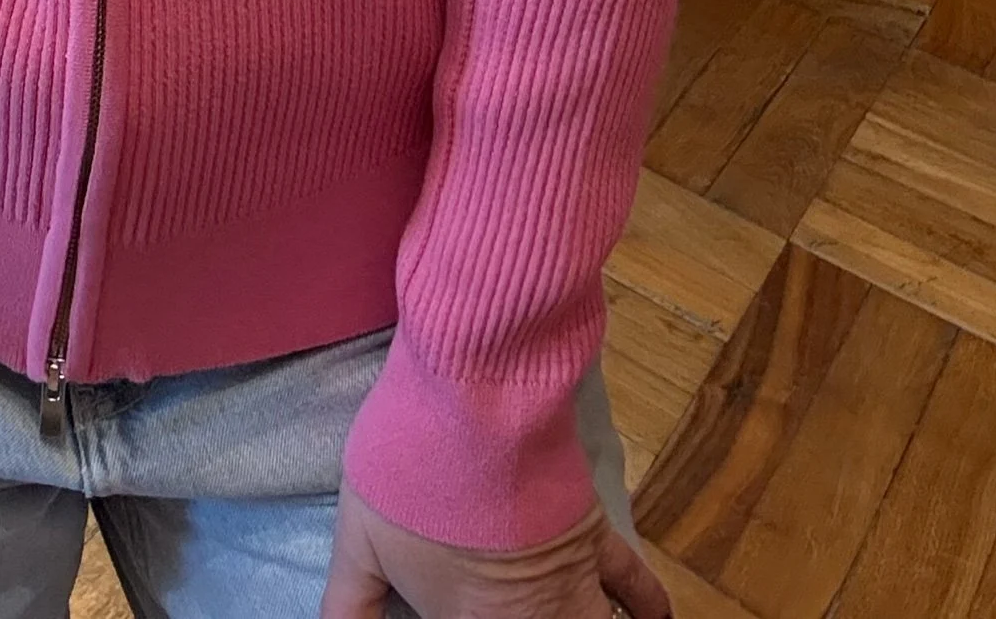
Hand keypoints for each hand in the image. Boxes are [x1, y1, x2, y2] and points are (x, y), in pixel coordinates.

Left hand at [321, 489, 671, 618]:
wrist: (470, 398)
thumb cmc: (406, 472)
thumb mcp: (357, 542)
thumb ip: (347, 607)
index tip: (461, 615)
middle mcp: (531, 615)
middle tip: (518, 609)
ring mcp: (568, 576)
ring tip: (570, 617)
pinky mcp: (592, 530)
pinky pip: (635, 583)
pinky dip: (648, 607)